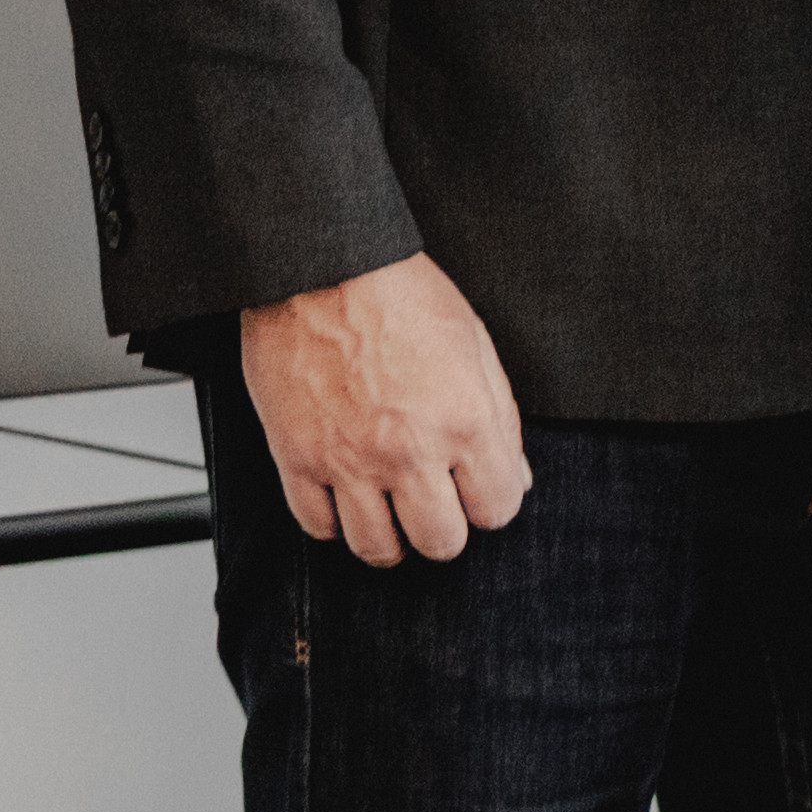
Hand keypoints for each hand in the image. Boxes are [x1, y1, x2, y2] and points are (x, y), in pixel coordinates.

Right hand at [240, 252, 529, 566]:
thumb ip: (500, 419)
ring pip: (378, 550)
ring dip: (391, 536)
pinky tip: (345, 497)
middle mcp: (409, 451)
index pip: (497, 510)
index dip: (490, 500)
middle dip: (445, 526)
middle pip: (441, 543)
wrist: (319, 262)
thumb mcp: (473, 343)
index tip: (476, 486)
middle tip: (434, 500)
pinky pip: (317, 527)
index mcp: (464, 421)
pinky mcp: (298, 457)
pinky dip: (333, 521)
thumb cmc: (398, 291)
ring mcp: (350, 460)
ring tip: (390, 508)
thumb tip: (513, 478)